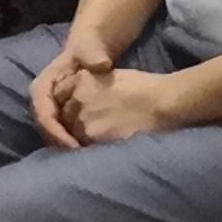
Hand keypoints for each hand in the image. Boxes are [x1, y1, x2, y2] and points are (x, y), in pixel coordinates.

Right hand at [29, 31, 118, 149]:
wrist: (89, 47)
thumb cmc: (88, 48)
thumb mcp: (90, 47)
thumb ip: (93, 54)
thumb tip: (100, 64)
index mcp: (41, 86)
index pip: (44, 115)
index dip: (57, 132)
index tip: (73, 146)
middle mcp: (40, 100)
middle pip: (45, 129)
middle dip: (60, 145)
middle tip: (79, 158)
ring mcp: (49, 108)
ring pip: (51, 133)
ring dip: (64, 147)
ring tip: (82, 158)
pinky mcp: (59, 113)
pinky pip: (60, 132)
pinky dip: (70, 142)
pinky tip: (86, 151)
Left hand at [65, 68, 193, 145]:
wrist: (161, 102)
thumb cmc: (144, 88)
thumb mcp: (109, 76)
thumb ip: (90, 86)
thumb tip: (82, 97)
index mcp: (81, 79)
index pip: (59, 93)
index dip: (68, 102)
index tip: (77, 109)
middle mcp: (76, 96)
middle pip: (63, 113)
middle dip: (71, 119)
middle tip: (89, 125)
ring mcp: (81, 117)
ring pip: (69, 130)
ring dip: (78, 134)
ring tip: (97, 135)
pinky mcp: (90, 135)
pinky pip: (79, 143)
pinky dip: (86, 145)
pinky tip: (100, 144)